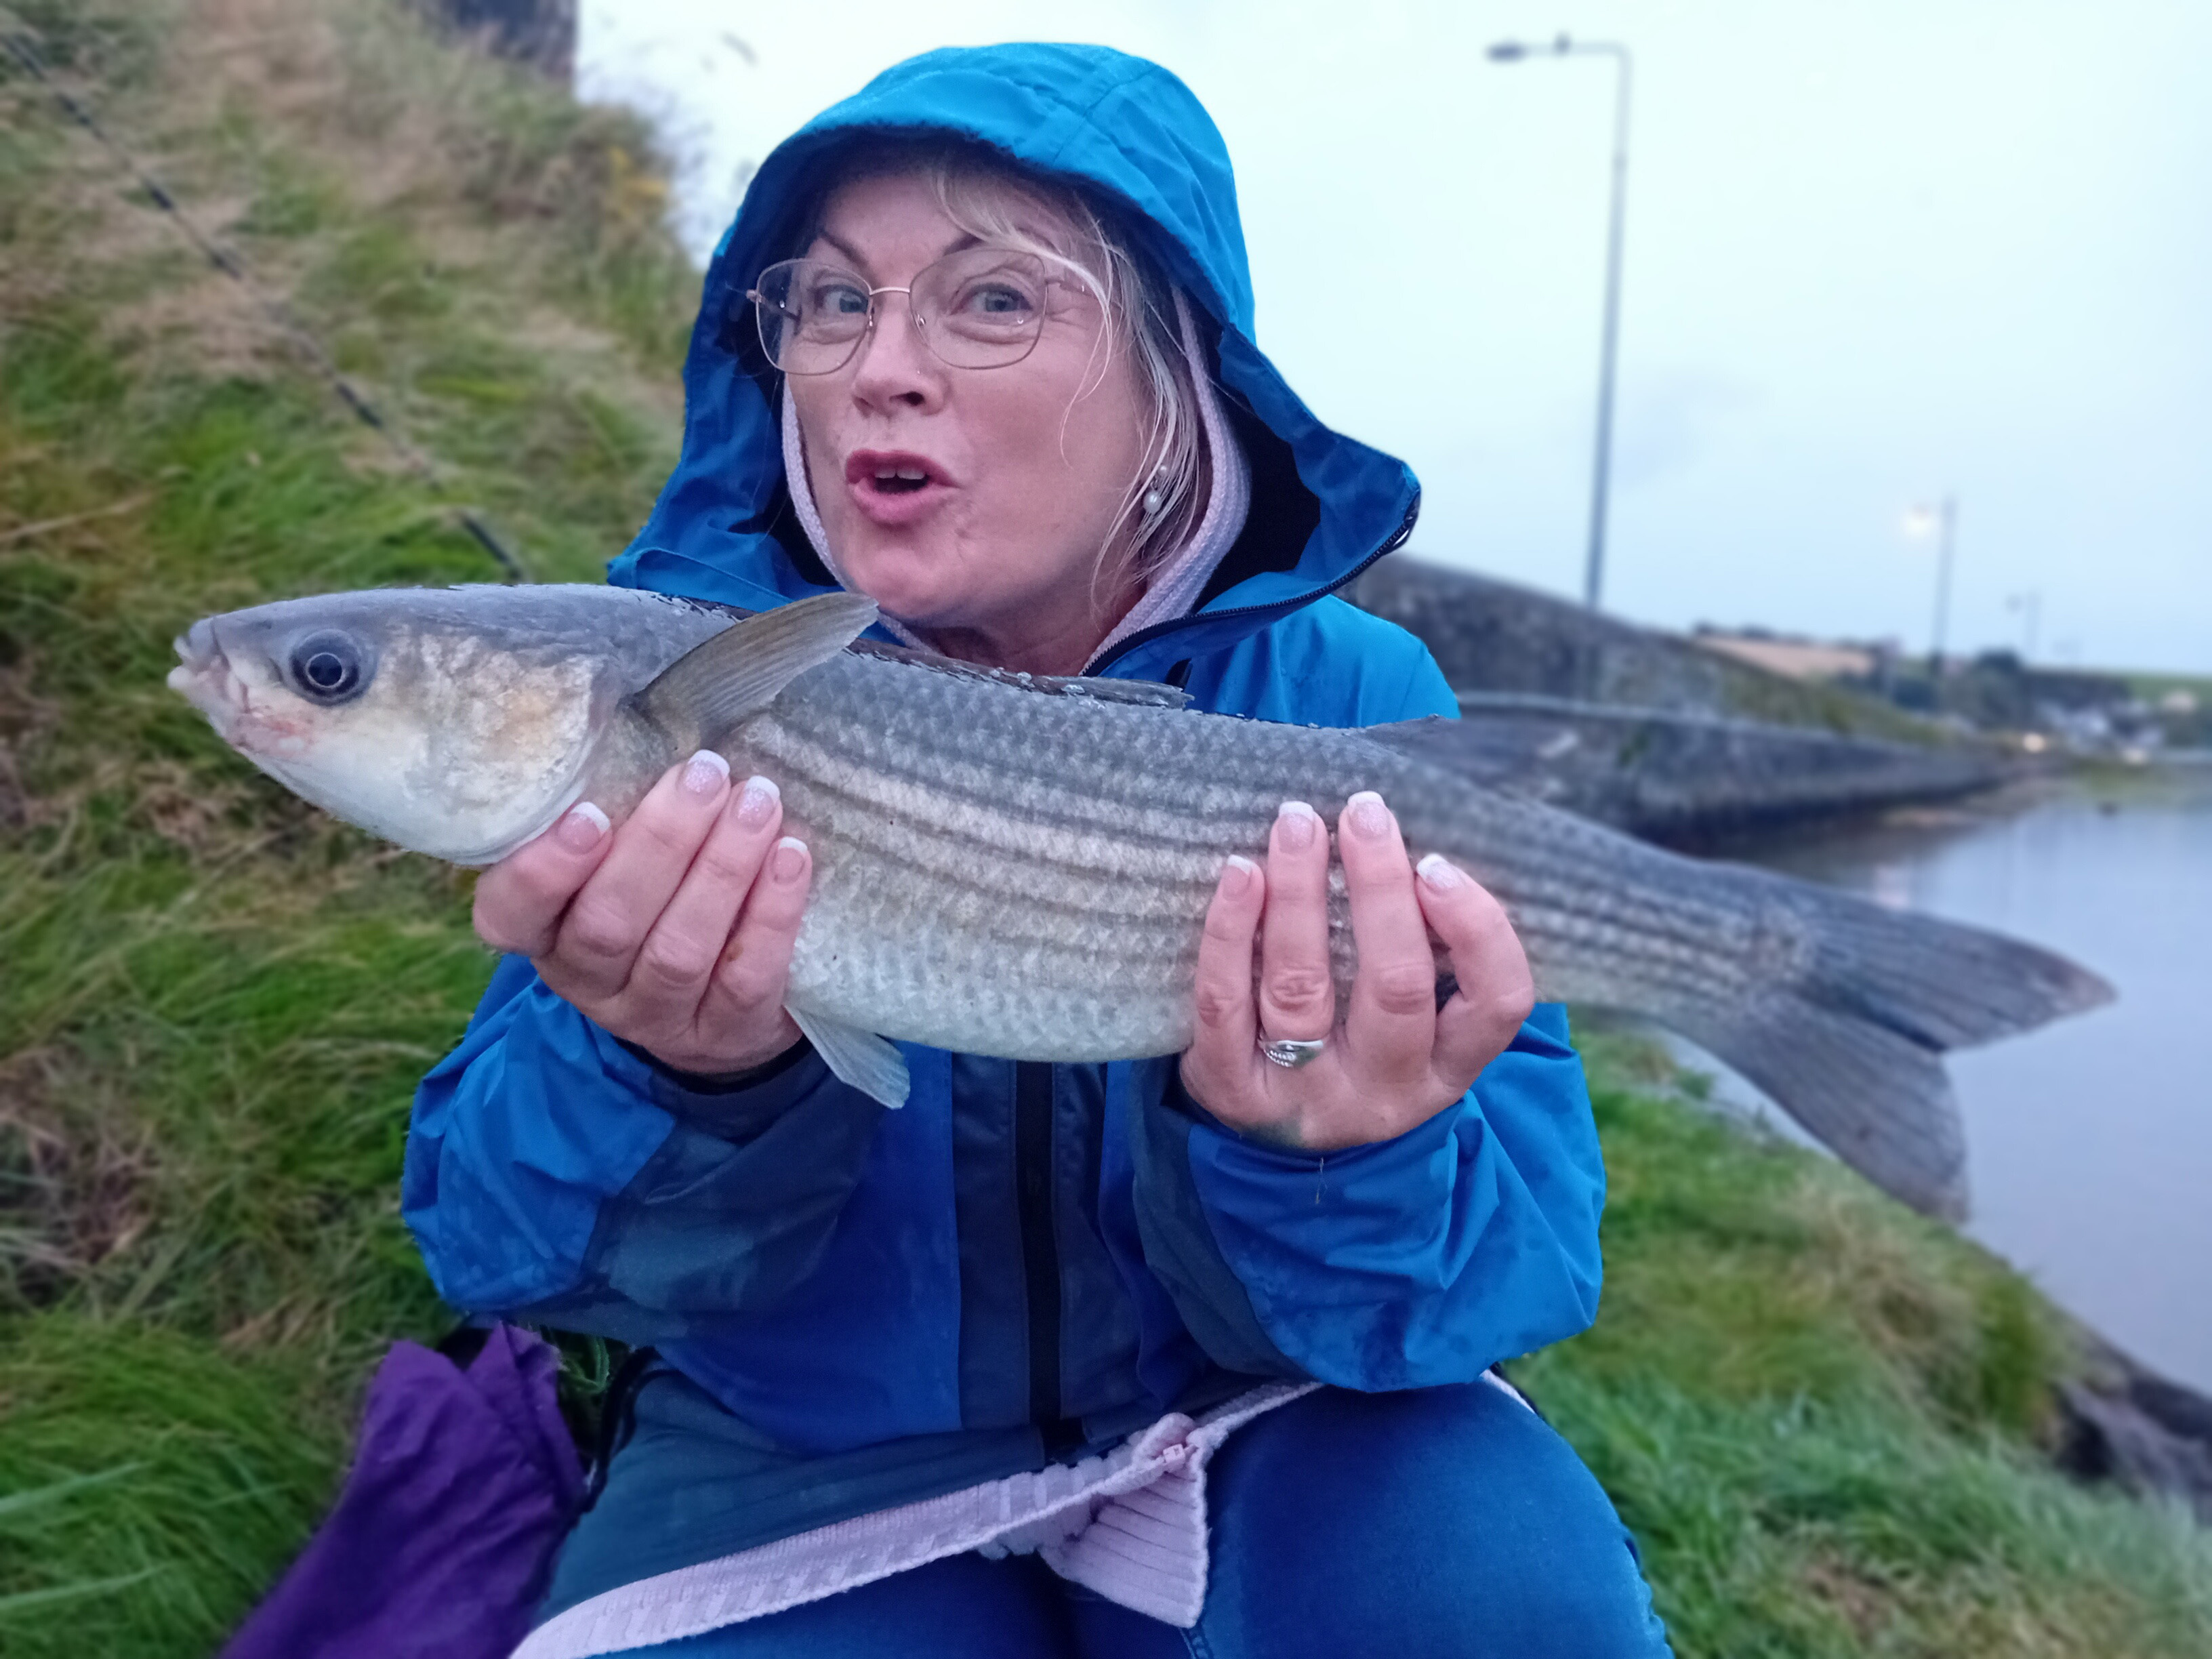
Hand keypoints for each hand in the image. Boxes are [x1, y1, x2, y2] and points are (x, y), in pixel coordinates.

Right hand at [472, 749, 811, 1075]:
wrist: (721, 1011)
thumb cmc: (663, 900)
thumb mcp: (623, 862)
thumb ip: (623, 811)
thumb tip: (663, 723)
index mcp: (547, 931)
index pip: (511, 914)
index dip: (542, 870)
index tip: (589, 814)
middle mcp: (591, 980)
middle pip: (608, 921)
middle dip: (661, 843)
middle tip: (705, 774)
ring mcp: (656, 1014)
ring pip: (678, 949)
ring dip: (722, 868)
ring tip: (758, 802)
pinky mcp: (725, 1033)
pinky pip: (745, 977)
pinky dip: (771, 913)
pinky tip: (791, 856)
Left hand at [1179, 792, 1535, 1151]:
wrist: (1277, 1153)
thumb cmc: (1358, 1047)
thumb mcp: (1416, 1025)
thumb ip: (1428, 954)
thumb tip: (1412, 846)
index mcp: (1447, 1067)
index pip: (1496, 1003)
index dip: (1476, 929)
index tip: (1437, 865)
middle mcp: (1383, 1089)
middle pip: (1395, 987)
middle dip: (1381, 888)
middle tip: (1365, 813)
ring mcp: (1303, 1095)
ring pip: (1302, 987)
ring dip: (1299, 892)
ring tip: (1297, 824)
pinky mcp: (1232, 1090)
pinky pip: (1227, 1003)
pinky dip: (1231, 932)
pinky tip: (1240, 875)